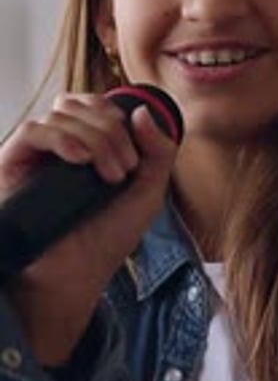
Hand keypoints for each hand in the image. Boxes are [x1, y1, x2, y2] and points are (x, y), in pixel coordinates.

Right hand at [0, 93, 178, 365]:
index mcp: (86, 145)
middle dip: (112, 132)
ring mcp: (34, 154)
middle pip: (80, 104)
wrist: (75, 276)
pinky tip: (80, 161)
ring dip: (95, 139)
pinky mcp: (11, 163)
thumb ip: (159, 151)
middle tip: (123, 171)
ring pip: (61, 113)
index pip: (95, 104)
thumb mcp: (148, 193)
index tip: (134, 154)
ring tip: (109, 178)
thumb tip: (142, 110)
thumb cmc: (106, 240)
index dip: (117, 115)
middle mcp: (58, 145)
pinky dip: (62, 138)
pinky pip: (32, 130)